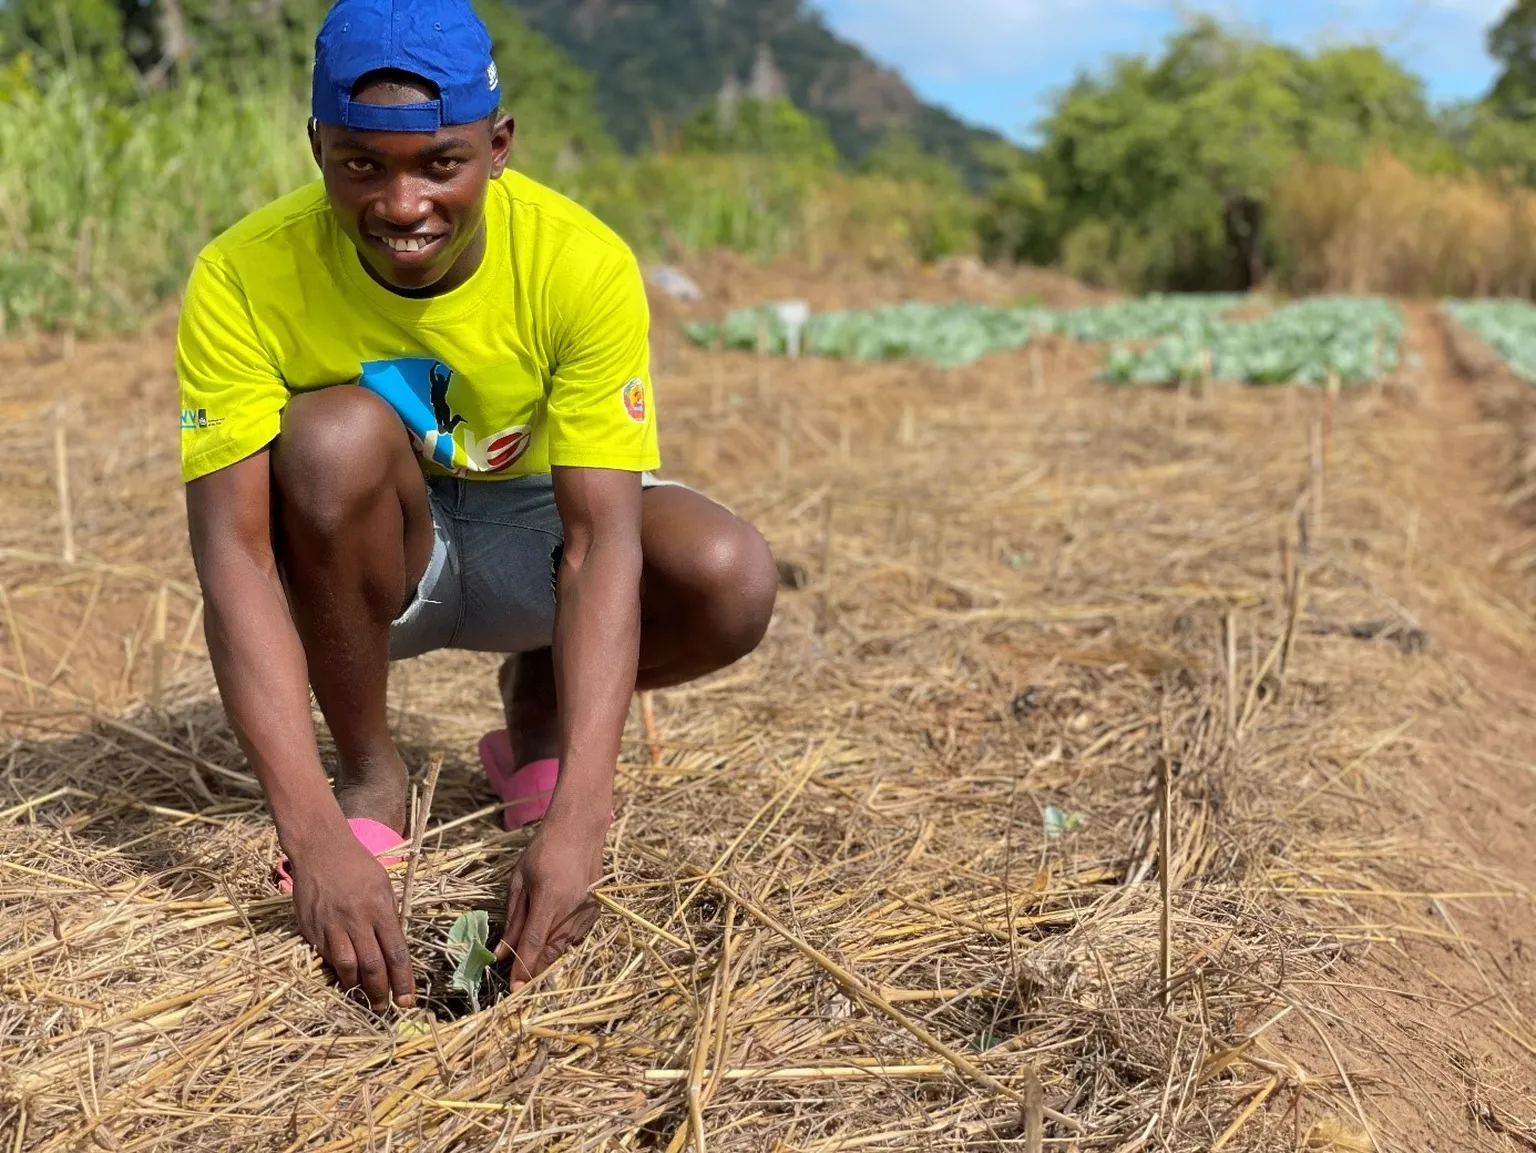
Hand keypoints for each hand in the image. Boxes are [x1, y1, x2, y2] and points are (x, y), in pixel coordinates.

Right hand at [290, 837, 415, 1009]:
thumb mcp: (383, 885)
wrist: (319, 848)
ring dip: (357, 987)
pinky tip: (344, 977)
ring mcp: (331, 926)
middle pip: (372, 966)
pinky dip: (337, 971)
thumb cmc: (357, 864)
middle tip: (385, 1007)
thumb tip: (393, 948)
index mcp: (379, 908)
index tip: (408, 1000)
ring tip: (365, 997)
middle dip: (381, 992)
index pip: (396, 952)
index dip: (403, 980)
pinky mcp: (311, 930)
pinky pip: (326, 957)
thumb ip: (388, 916)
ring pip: (346, 967)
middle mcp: (356, 920)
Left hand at [495, 816, 604, 988]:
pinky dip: (562, 945)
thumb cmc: (543, 851)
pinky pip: (577, 938)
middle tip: (519, 981)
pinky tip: (551, 939)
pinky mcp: (596, 912)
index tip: (514, 990)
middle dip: (534, 969)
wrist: (580, 831)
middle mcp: (572, 909)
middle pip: (551, 953)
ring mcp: (587, 911)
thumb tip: (502, 952)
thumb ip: (513, 919)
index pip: (533, 944)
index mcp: (550, 899)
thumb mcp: (519, 882)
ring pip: (565, 949)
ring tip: (532, 961)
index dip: (523, 969)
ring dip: (548, 958)